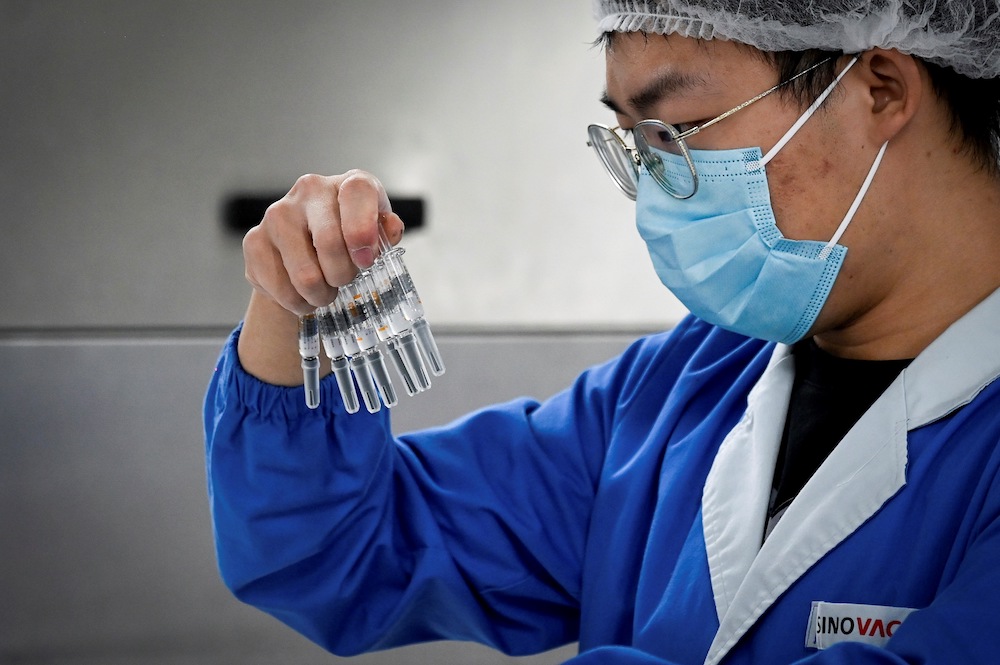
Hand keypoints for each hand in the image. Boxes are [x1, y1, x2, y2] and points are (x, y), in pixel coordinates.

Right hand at [242, 170, 404, 314]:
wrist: (307, 247)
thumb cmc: (349, 239)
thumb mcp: (377, 235)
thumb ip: (386, 233)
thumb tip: (390, 228)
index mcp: (348, 183)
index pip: (358, 193)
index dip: (363, 231)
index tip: (366, 260)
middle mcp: (310, 189)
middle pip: (329, 243)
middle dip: (343, 276)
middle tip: (343, 281)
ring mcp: (277, 213)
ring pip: (305, 275)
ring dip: (320, 295)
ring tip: (324, 290)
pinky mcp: (254, 240)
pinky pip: (282, 289)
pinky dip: (297, 302)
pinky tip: (301, 293)